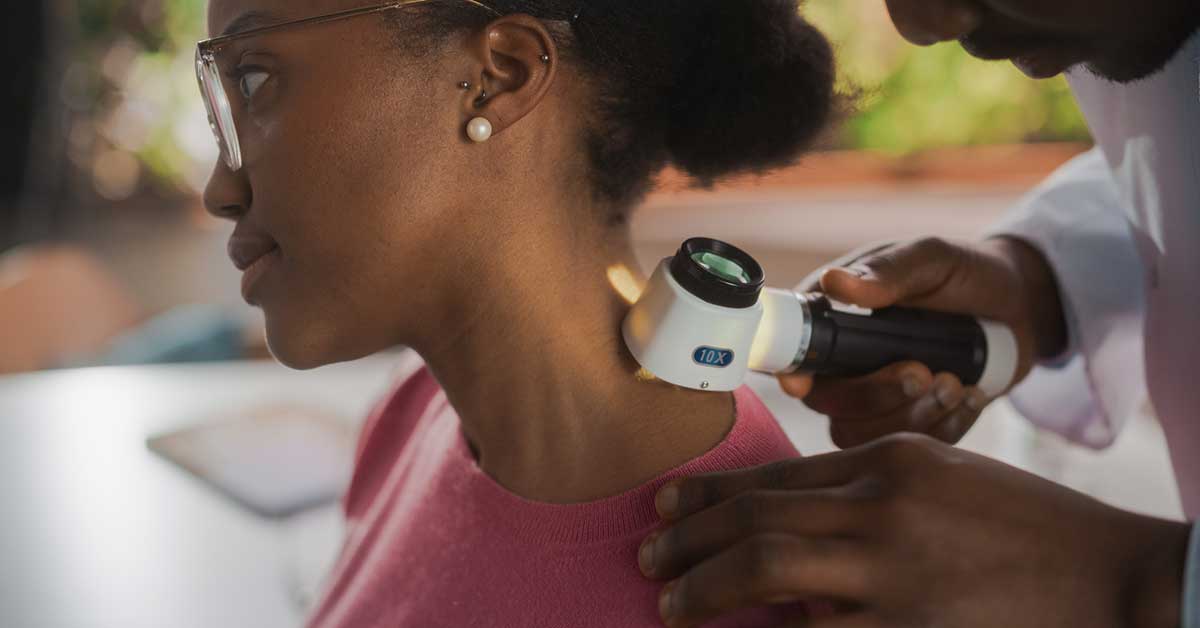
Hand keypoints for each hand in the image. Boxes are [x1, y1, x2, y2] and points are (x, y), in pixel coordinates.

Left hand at [640, 435, 1189, 627]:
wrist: (1110, 578)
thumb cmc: (1022, 525)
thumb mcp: (939, 478)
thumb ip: (862, 491)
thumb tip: (786, 522)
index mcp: (888, 461)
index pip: (772, 477)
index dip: (707, 495)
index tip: (665, 508)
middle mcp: (882, 508)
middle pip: (756, 521)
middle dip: (689, 543)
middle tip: (648, 559)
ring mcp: (893, 573)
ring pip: (769, 574)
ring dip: (706, 590)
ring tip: (670, 603)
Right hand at [779, 236, 1066, 446]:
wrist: (1020, 307)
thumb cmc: (966, 273)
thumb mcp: (932, 260)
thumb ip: (889, 272)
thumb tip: (835, 282)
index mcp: (835, 318)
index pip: (792, 353)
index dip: (789, 373)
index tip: (803, 385)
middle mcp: (845, 364)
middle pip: (827, 403)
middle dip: (874, 395)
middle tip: (923, 370)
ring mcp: (875, 399)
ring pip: (862, 435)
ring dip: (911, 416)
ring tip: (955, 383)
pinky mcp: (909, 423)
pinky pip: (908, 448)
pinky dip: (944, 428)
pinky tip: (971, 397)